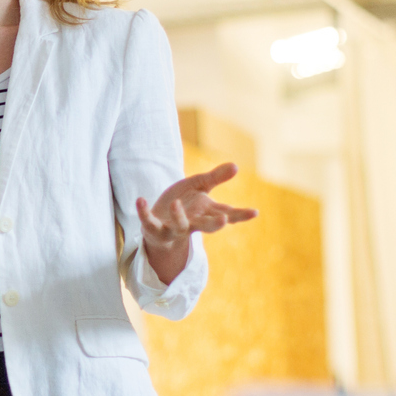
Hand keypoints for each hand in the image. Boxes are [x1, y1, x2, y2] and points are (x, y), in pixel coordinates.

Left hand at [137, 163, 256, 284]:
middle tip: (224, 220)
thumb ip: (215, 177)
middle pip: (206, 226)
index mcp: (205, 212)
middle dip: (215, 224)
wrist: (158, 221)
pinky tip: (141, 199)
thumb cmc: (183, 203)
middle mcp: (193, 223)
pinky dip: (144, 212)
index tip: (255, 212)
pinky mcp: (154, 229)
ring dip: (178, 216)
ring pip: (179, 226)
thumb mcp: (199, 186)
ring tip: (175, 203)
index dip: (240, 214)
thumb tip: (236, 166)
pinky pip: (149, 222)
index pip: (226, 213)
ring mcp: (174, 228)